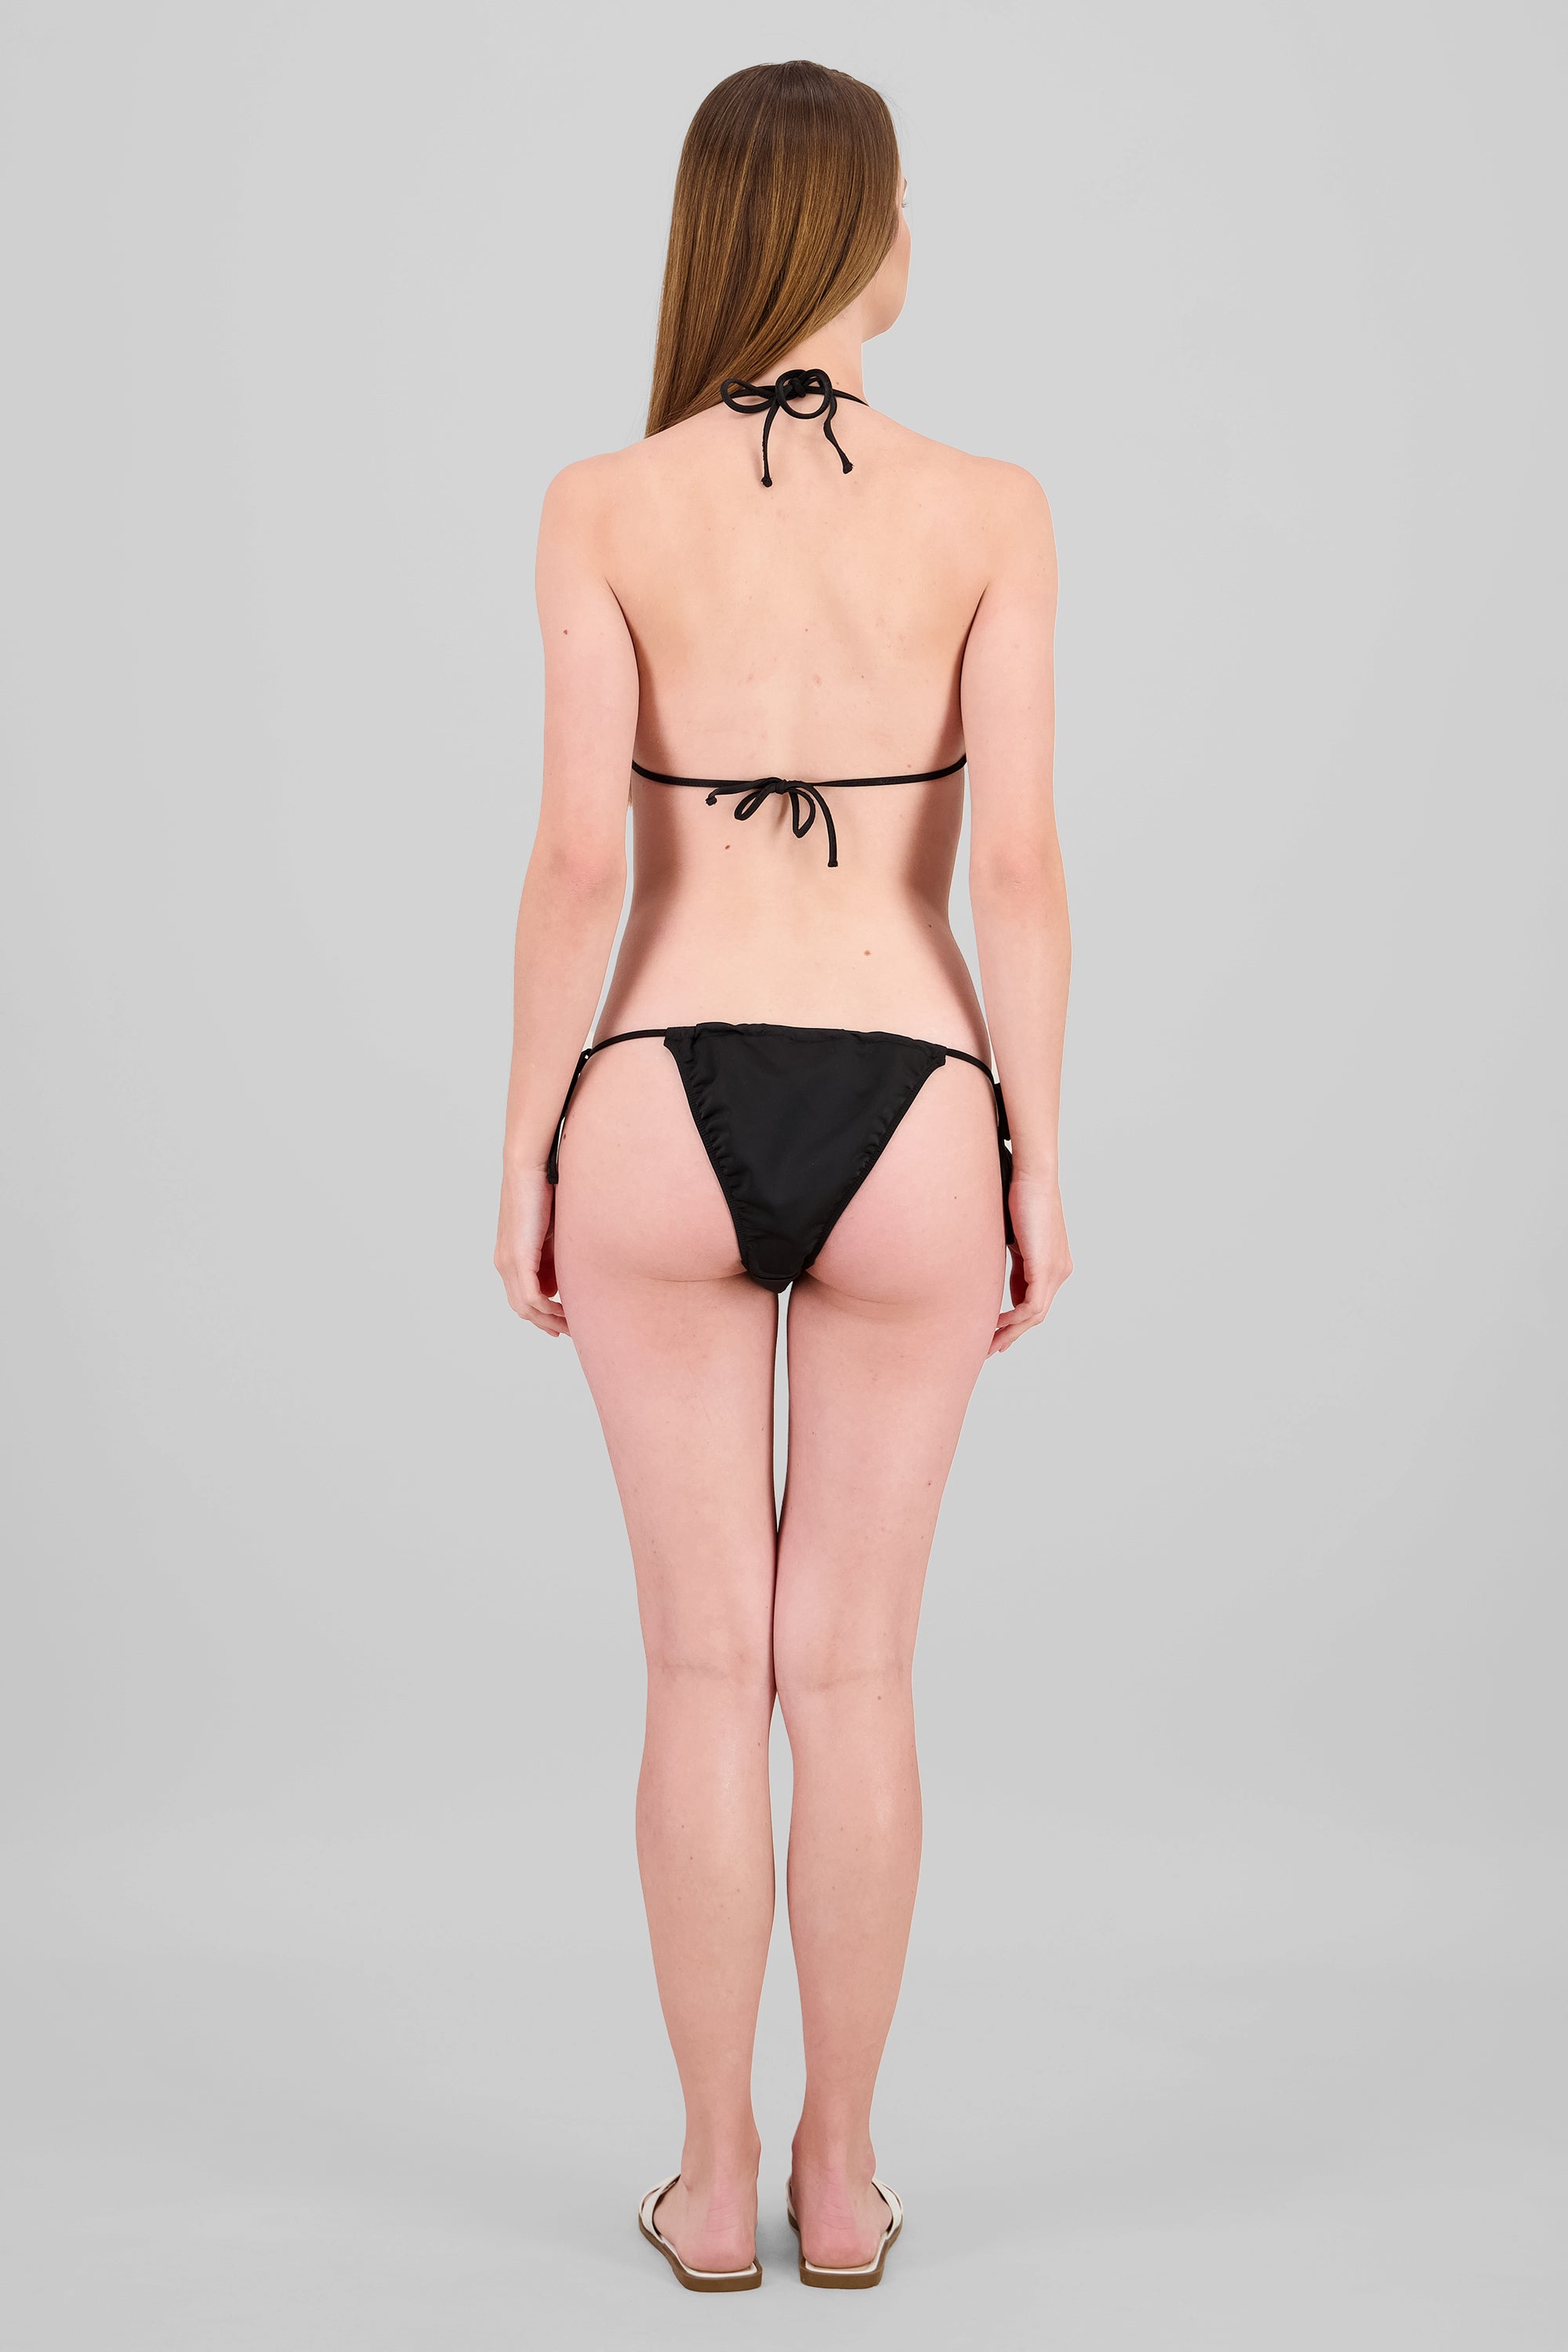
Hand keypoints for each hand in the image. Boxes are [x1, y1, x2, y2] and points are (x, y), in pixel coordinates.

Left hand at [494, 1165, 568, 1337]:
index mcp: (510, 1256)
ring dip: (550, 1320)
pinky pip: (531, 1298)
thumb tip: (557, 1283)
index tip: (567, 1322)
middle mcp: (504, 1263)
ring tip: (573, 1326)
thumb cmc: (544, 1188)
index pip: (524, 1297)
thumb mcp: (552, 1231)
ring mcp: (508, 1262)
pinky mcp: (517, 1258)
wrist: (529, 1165)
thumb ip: (553, 1256)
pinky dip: (549, 1310)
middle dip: (548, 1323)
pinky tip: (566, 1314)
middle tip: (571, 1332)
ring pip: (526, 1307)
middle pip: (523, 1308)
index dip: (544, 1315)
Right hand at [991, 1170, 1070, 1356]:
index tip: (994, 1331)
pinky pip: (1031, 1306)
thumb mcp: (1012, 1235)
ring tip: (989, 1344)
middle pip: (1036, 1313)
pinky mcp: (1046, 1268)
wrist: (1033, 1176)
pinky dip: (1013, 1319)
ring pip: (1035, 1314)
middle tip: (990, 1349)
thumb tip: (988, 1270)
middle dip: (1012, 1333)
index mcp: (1052, 1262)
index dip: (1014, 1319)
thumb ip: (1009, 1256)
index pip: (1034, 1300)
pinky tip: (996, 1324)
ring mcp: (1056, 1271)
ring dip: (1011, 1331)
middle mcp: (1060, 1270)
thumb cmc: (1020, 1195)